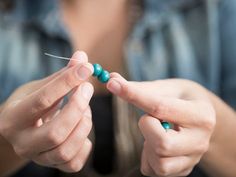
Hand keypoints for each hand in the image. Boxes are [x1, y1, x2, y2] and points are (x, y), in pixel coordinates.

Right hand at [0, 51, 93, 171]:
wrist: (21, 130)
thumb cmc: (31, 105)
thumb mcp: (40, 87)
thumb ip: (61, 75)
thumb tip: (82, 57)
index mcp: (14, 118)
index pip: (43, 100)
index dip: (67, 82)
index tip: (86, 68)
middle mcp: (23, 142)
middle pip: (56, 132)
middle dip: (78, 107)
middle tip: (88, 88)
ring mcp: (38, 158)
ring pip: (66, 149)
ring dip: (84, 125)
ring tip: (85, 110)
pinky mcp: (52, 166)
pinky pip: (74, 163)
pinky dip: (85, 145)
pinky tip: (82, 130)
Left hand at [107, 73, 215, 176]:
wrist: (200, 118)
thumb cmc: (181, 99)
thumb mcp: (166, 88)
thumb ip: (140, 87)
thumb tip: (111, 79)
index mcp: (200, 114)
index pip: (160, 107)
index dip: (133, 95)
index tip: (113, 85)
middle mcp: (200, 141)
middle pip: (162, 144)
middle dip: (146, 128)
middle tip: (150, 118)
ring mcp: (193, 159)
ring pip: (160, 163)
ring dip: (147, 145)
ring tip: (153, 131)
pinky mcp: (183, 169)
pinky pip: (155, 171)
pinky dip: (147, 157)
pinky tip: (154, 144)